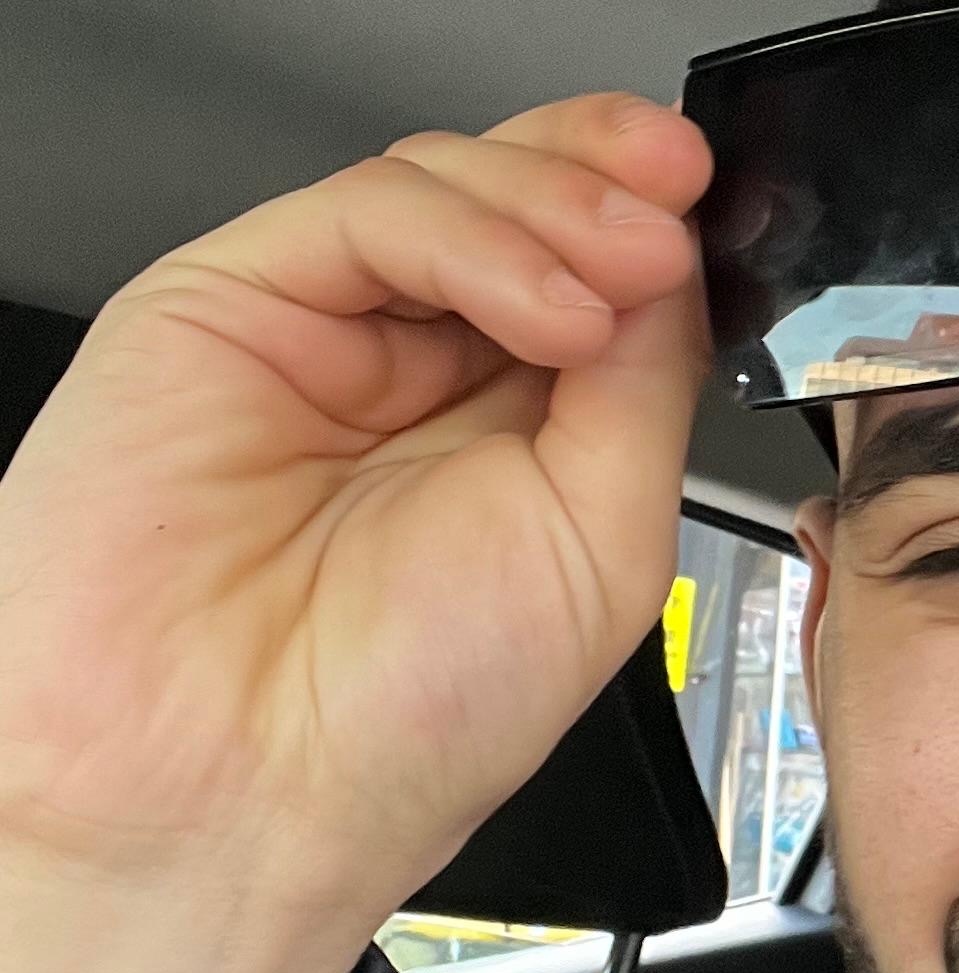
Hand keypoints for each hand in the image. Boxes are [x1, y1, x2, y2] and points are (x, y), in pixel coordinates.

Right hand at [0, 92, 712, 972]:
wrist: (244, 792)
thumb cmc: (410, 721)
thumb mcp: (603, 541)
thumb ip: (642, 387)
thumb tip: (671, 267)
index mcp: (513, 430)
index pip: (592, 272)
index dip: (654, 220)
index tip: (718, 206)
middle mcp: (415, 369)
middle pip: (522, 200)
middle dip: (615, 180)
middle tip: (679, 200)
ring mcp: (323, 329)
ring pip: (449, 185)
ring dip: (561, 203)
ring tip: (628, 268)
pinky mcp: (226, 303)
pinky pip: (368, 213)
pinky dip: (477, 235)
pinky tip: (552, 305)